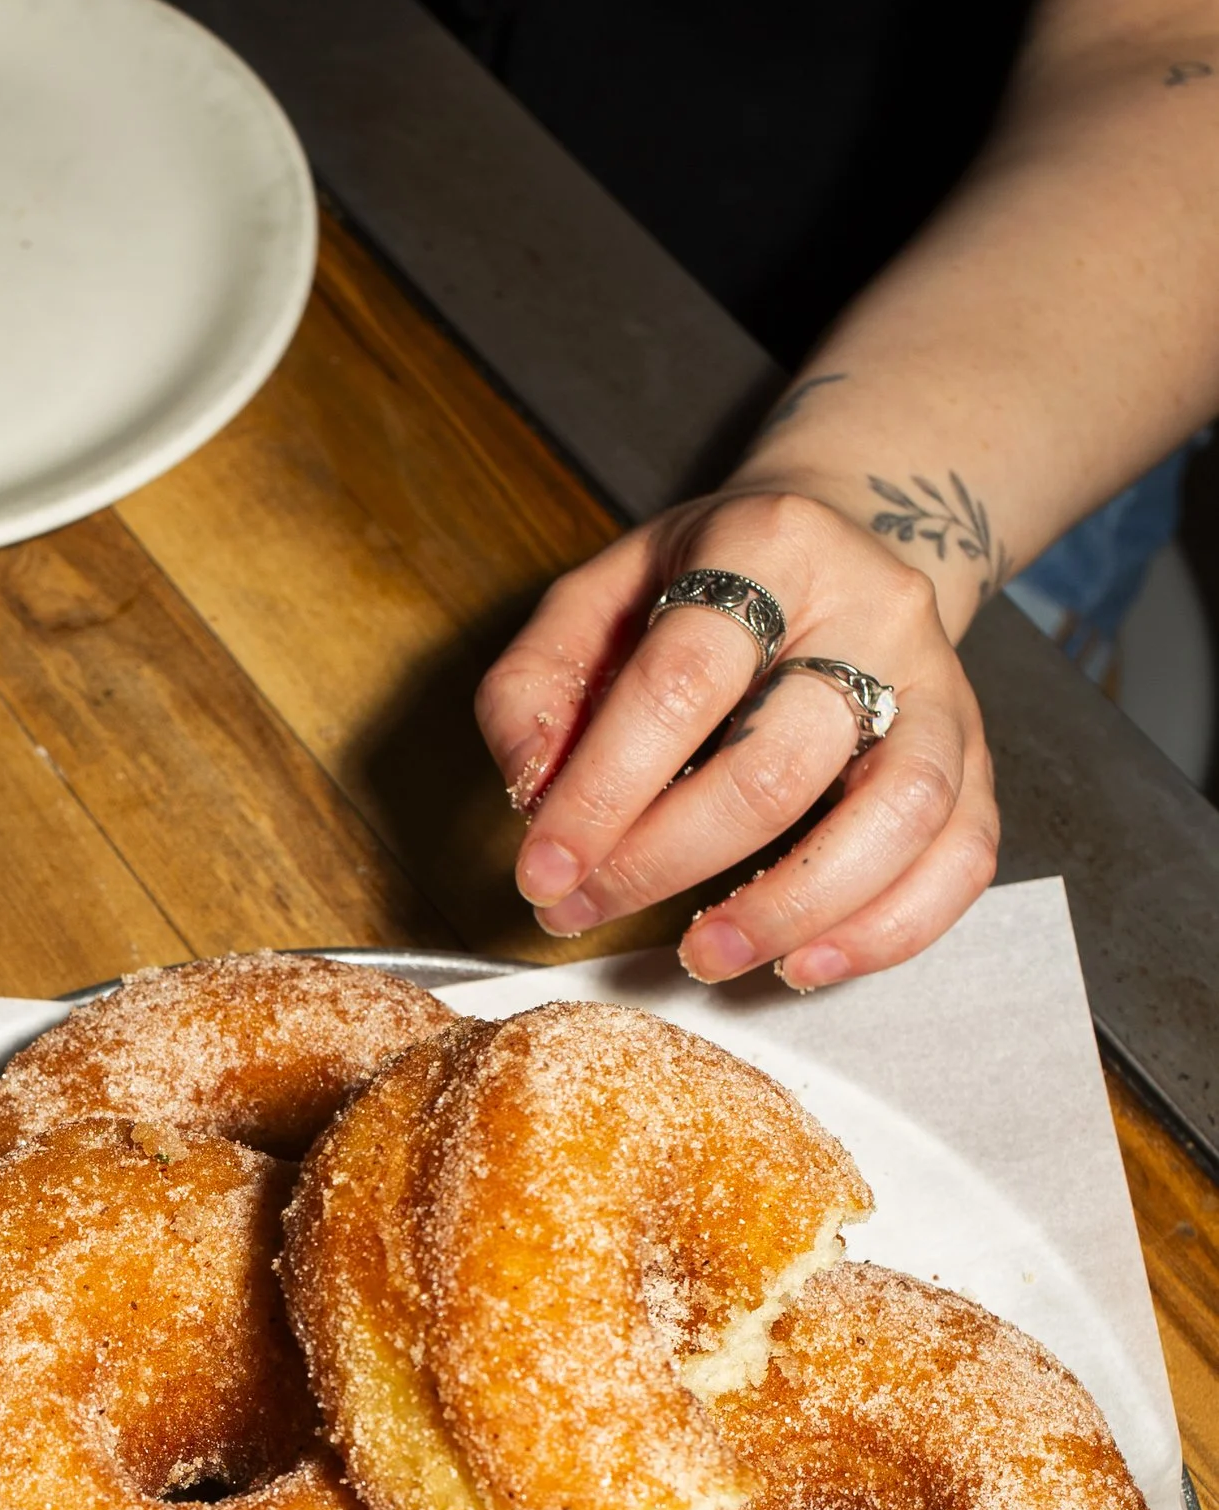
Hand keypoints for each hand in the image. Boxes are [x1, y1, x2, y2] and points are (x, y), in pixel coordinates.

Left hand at [475, 487, 1001, 988]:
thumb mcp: (600, 593)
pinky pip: (964, 857)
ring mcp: (941, 687)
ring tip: (705, 957)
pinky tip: (805, 965)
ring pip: (900, 813)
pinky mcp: (978, 757)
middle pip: (782, 761)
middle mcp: (874, 612)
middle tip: (589, 911)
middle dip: (668, 860)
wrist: (843, 544)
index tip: (542, 872)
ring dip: (792, 908)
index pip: (680, 684)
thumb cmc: (705, 589)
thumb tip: (532, 790)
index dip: (602, 792)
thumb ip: (539, 684)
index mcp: (768, 548)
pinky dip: (890, 930)